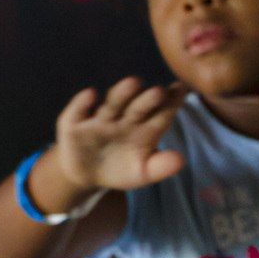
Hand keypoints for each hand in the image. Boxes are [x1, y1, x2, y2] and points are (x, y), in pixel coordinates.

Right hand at [49, 77, 187, 199]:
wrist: (85, 175)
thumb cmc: (119, 169)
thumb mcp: (141, 173)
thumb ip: (160, 167)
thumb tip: (181, 160)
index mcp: (145, 128)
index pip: (161, 114)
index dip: (172, 105)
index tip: (184, 92)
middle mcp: (124, 117)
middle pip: (138, 106)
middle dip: (148, 99)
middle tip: (160, 91)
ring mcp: (100, 117)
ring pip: (111, 103)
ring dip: (121, 93)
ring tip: (132, 82)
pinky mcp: (74, 122)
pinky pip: (78, 110)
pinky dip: (82, 102)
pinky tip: (90, 93)